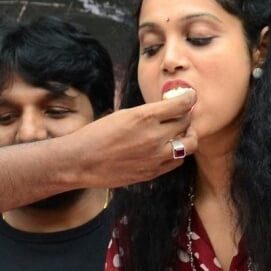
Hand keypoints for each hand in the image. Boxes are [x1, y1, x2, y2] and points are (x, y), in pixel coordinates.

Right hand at [58, 90, 196, 187]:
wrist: (81, 161)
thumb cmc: (97, 134)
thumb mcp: (123, 114)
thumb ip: (148, 112)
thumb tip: (167, 108)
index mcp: (144, 116)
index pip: (182, 105)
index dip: (189, 98)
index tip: (189, 97)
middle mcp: (154, 136)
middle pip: (187, 123)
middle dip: (185, 117)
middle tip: (180, 115)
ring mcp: (155, 157)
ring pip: (189, 145)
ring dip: (187, 137)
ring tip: (179, 134)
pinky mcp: (152, 172)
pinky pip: (177, 162)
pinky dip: (176, 154)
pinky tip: (167, 149)